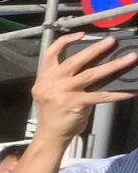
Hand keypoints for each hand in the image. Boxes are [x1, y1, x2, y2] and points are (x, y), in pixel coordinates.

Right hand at [28, 27, 137, 142]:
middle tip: (111, 41)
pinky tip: (130, 92)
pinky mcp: (75, 103)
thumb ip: (66, 80)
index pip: (51, 53)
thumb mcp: (52, 93)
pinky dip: (117, 94)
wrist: (50, 136)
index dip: (66, 41)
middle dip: (95, 49)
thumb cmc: (54, 115)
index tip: (82, 35)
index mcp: (44, 78)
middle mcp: (51, 83)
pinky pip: (100, 96)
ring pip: (91, 75)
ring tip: (129, 58)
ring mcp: (62, 92)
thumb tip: (94, 68)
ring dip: (113, 65)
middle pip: (74, 61)